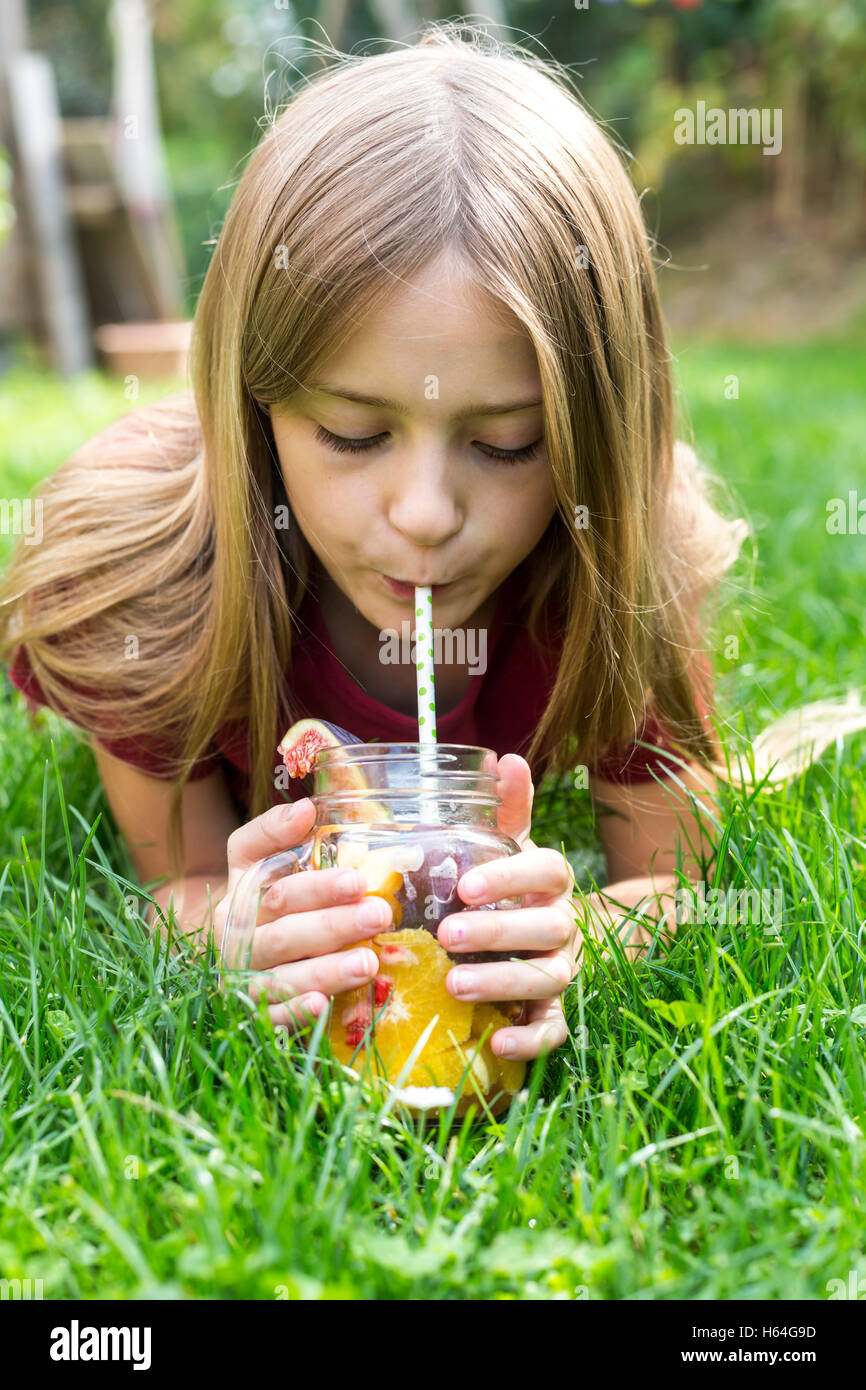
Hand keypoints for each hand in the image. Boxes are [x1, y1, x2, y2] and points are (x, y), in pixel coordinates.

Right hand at [213, 799, 389, 1031]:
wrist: (219, 947)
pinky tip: (322, 1007)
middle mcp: (237, 942)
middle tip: (379, 916)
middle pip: (284, 936)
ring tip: (369, 963)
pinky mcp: (252, 1014)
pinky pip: (271, 1019)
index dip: (317, 887)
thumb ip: (273, 830)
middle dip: (334, 926)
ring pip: (281, 979)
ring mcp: (243, 981)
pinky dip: (294, 1014)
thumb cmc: (255, 897)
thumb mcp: (252, 857)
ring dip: (326, 972)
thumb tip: (304, 808)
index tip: (358, 881)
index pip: (278, 893)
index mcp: (239, 899)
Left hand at [436, 753, 576, 1061]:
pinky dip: (529, 1041)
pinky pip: (553, 1031)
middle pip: (544, 926)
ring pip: (547, 977)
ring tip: (454, 985)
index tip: (465, 886)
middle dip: (497, 932)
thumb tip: (506, 757)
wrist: (538, 935)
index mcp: (552, 879)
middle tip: (447, 936)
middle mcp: (564, 923)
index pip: (546, 869)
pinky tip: (496, 1044)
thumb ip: (505, 807)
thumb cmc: (507, 885)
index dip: (510, 877)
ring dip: (502, 982)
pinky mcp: (555, 1010)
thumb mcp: (504, 845)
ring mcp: (563, 968)